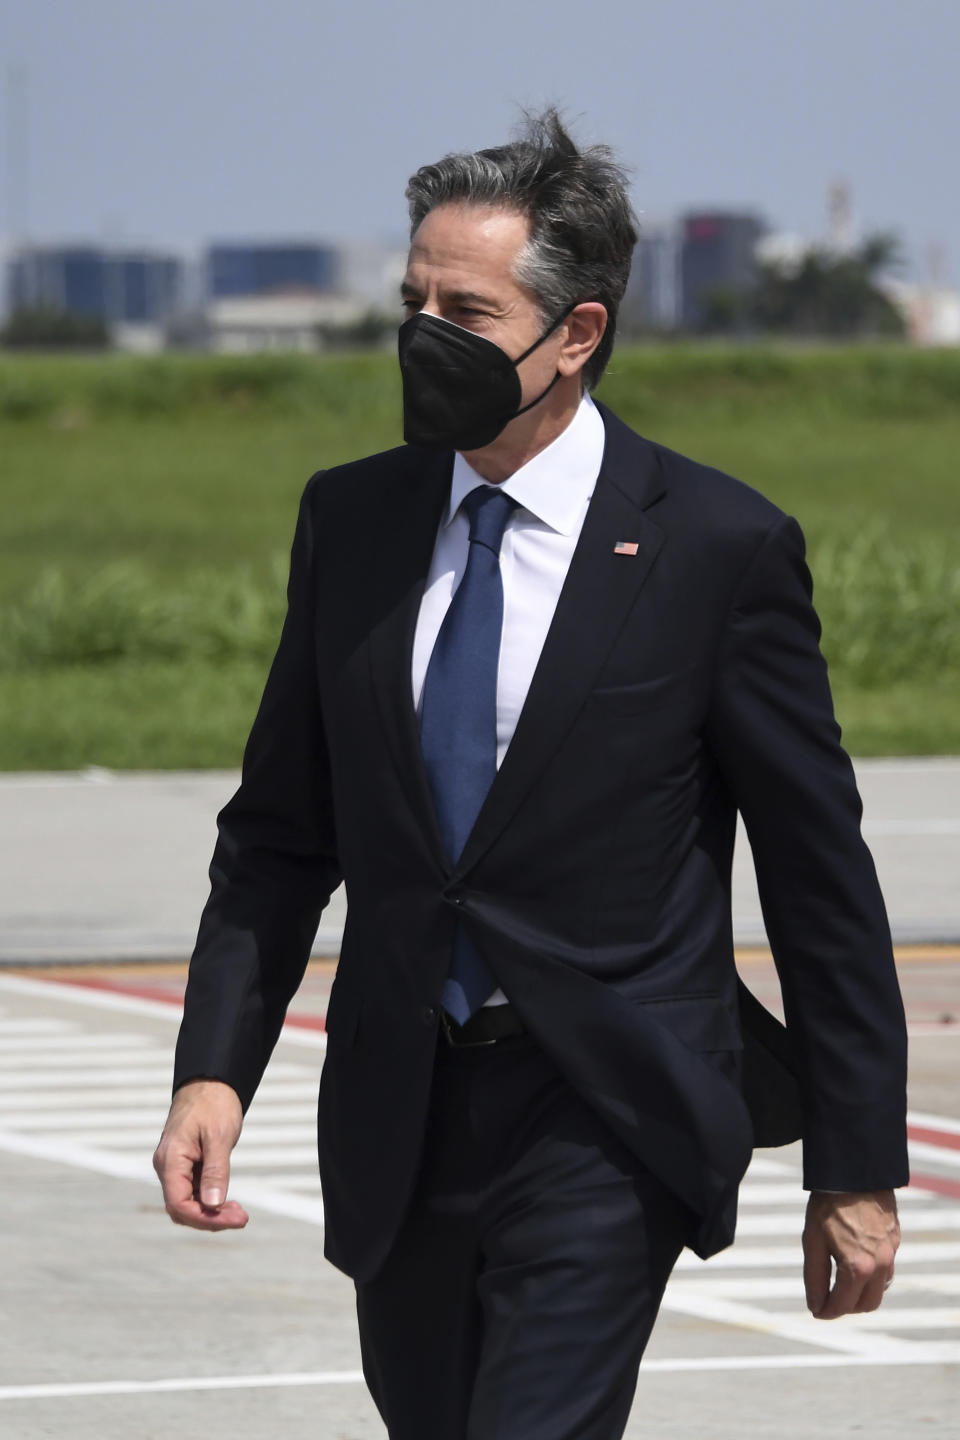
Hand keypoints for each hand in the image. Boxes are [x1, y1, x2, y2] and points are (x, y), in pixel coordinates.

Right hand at [153, 1079, 248, 1230]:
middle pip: (182, 1209)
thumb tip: (214, 1204)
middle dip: (210, 1219)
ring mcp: (175, 1166)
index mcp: (171, 1160)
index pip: (179, 1205)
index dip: (206, 1218)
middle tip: (242, 1218)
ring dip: (211, 1212)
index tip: (235, 1219)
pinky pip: (192, 1191)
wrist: (210, 1080)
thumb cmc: (214, 1103)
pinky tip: (228, 1202)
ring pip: (187, 1203)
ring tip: (239, 1213)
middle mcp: (167, 1167)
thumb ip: (216, 1171)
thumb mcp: (220, 1136)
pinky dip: (210, 1200)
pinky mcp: (185, 1165)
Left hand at [802, 1189, 899, 1318]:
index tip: (816, 1311)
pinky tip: (857, 1262)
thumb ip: (814, 1277)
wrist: (854, 1172)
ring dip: (862, 1293)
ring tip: (841, 1282)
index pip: (843, 1305)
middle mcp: (880, 1265)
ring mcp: (891, 1253)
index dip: (826, 1312)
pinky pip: (888, 1269)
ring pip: (880, 1289)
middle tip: (829, 1299)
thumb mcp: (813, 1241)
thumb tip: (816, 1306)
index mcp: (858, 1268)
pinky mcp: (895, 1240)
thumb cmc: (828, 1205)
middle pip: (866, 1305)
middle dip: (847, 1307)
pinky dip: (873, 1275)